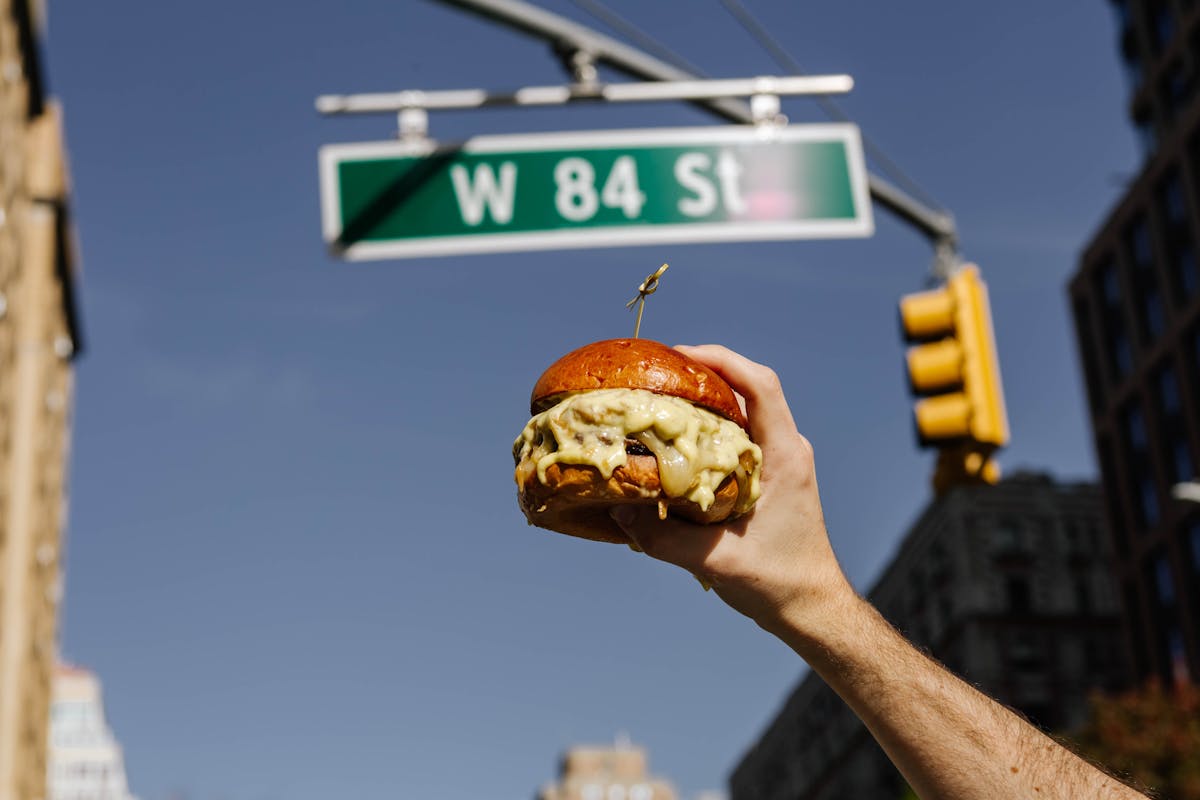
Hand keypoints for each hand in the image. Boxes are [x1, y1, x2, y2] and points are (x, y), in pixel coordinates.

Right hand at [609, 344, 854, 635]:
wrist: (810, 607)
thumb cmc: (778, 582)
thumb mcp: (718, 562)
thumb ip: (666, 539)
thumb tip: (619, 510)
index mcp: (784, 456)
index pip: (761, 386)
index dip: (722, 360)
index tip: (680, 354)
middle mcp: (785, 450)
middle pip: (747, 389)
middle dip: (702, 374)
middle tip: (656, 375)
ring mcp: (779, 462)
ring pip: (741, 412)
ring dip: (703, 401)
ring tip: (659, 401)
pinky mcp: (768, 477)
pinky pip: (736, 437)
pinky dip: (706, 429)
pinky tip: (673, 444)